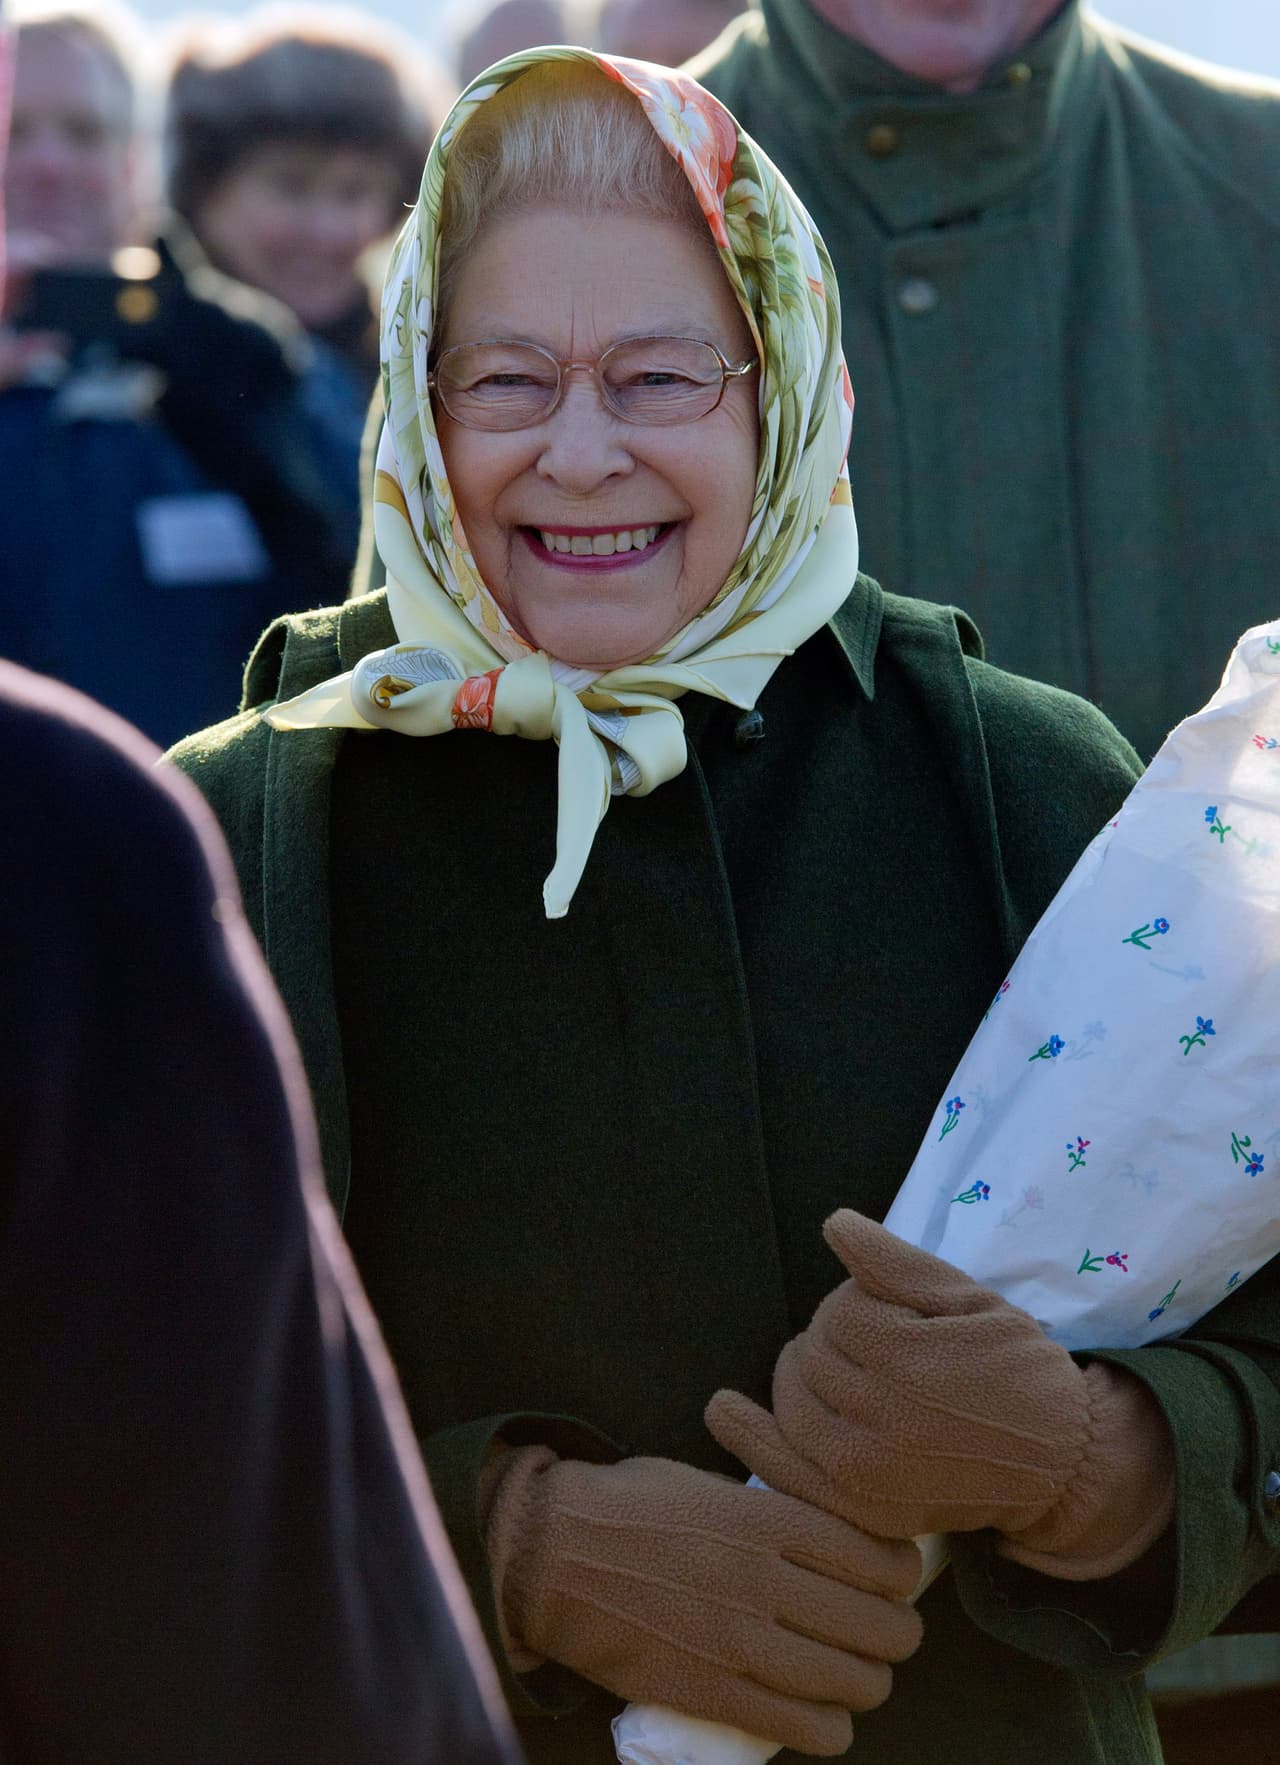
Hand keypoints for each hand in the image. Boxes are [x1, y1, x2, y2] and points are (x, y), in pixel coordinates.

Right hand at [484, 1446, 922, 1755]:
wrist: (548, 1554)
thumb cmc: (628, 1505)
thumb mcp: (707, 1481)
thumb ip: (769, 1505)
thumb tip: (826, 1529)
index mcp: (764, 1518)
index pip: (876, 1558)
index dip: (902, 1575)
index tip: (896, 1579)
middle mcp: (762, 1579)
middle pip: (879, 1626)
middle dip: (894, 1634)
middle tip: (884, 1632)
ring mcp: (738, 1640)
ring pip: (852, 1681)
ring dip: (867, 1682)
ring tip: (858, 1675)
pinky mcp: (712, 1692)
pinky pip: (802, 1726)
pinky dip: (829, 1728)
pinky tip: (826, 1717)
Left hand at [707, 1212, 1173, 1567]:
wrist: (1060, 1463)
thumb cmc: (1018, 1369)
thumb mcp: (970, 1300)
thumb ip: (897, 1264)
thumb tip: (834, 1223)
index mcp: (908, 1356)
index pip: (839, 1311)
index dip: (860, 1302)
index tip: (892, 1312)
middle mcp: (880, 1417)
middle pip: (811, 1354)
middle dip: (833, 1338)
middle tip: (872, 1344)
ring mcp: (868, 1472)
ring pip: (794, 1404)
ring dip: (803, 1378)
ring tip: (838, 1373)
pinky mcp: (864, 1510)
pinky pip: (789, 1468)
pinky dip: (755, 1438)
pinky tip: (726, 1411)